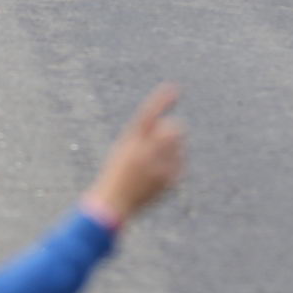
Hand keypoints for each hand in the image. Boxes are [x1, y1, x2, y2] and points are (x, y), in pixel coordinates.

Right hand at [83, 85, 185, 226]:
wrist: (112, 204)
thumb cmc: (116, 173)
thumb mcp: (124, 150)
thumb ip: (145, 137)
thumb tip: (175, 129)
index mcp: (130, 140)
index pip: (147, 116)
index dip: (160, 101)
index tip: (174, 88)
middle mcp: (144, 152)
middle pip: (173, 130)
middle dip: (174, 129)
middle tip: (169, 136)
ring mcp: (158, 167)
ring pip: (179, 147)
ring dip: (172, 150)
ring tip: (155, 164)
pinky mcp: (168, 180)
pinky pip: (180, 164)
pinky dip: (173, 166)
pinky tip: (159, 176)